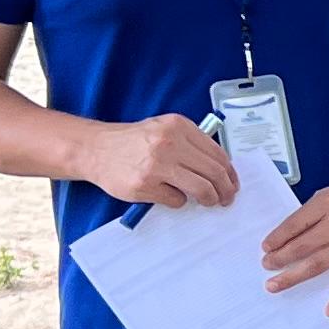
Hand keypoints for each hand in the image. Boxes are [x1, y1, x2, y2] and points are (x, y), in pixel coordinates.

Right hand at [86, 114, 233, 210]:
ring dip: (209, 199)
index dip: (230, 173)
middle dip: (225, 190)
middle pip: (214, 172)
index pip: (218, 153)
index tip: (233, 183)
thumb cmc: (133, 142)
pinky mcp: (145, 184)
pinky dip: (178, 201)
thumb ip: (191, 143)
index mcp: (179, 126)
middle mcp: (170, 142)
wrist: (95, 149)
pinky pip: (176, 200)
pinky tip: (170, 195)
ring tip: (209, 202)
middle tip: (226, 198)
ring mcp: (157, 164)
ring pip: (201, 189)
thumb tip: (221, 168)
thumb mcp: (164, 129)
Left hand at [262, 174, 328, 314]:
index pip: (294, 224)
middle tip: (266, 265)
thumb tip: (291, 233)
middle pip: (301, 246)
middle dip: (280, 257)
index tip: (266, 247)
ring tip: (275, 284)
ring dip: (293, 276)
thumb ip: (313, 211)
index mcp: (326, 204)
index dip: (277, 237)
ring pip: (317, 264)